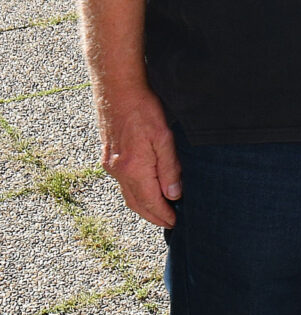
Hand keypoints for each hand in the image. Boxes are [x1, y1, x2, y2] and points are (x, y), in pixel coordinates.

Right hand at [97, 80, 180, 228]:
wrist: (117, 90)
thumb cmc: (144, 110)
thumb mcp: (164, 138)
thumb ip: (169, 168)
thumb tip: (174, 195)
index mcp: (133, 168)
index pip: (150, 201)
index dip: (163, 215)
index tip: (176, 223)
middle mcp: (118, 171)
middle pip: (136, 203)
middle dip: (153, 216)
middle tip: (171, 224)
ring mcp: (110, 164)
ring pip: (128, 194)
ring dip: (144, 207)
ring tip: (161, 212)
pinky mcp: (109, 157)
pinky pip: (123, 183)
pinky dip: (136, 193)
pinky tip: (147, 191)